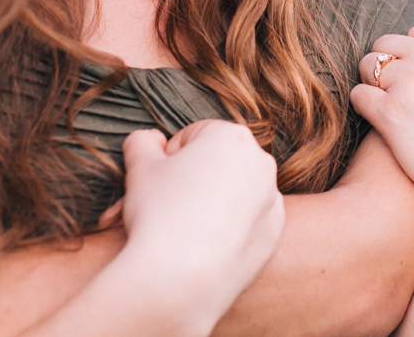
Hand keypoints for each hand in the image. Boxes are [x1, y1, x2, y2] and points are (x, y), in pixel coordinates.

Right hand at [114, 121, 284, 331]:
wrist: (179, 278)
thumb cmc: (158, 214)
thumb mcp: (140, 167)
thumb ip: (143, 143)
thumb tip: (149, 139)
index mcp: (232, 137)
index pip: (194, 136)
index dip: (169, 158)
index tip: (159, 182)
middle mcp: (261, 162)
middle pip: (218, 163)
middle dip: (193, 178)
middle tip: (167, 205)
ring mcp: (272, 198)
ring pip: (235, 192)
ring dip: (212, 201)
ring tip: (185, 226)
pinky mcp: (274, 231)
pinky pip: (249, 222)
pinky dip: (230, 228)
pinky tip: (206, 244)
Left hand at [351, 19, 413, 235]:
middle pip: (387, 43)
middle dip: (388, 62)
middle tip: (396, 91)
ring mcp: (408, 85)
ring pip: (367, 65)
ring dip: (371, 82)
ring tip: (385, 106)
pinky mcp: (389, 116)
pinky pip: (358, 95)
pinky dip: (362, 106)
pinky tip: (376, 123)